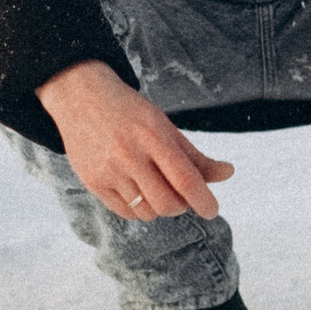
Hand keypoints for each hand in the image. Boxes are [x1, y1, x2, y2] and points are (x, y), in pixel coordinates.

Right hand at [36, 60, 234, 221]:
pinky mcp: (92, 182)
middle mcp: (130, 155)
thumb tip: (228, 173)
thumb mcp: (165, 126)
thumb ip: (195, 155)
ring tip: (161, 192)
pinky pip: (125, 212)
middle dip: (182, 207)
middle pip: (166, 202)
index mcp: (154, 136)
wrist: (82, 97)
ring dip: (161, 209)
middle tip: (184, 198)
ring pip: (146, 211)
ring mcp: (108, 171)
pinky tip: (141, 193)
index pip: (185, 179)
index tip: (212, 211)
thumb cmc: (131, 112)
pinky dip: (140, 209)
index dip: (203, 200)